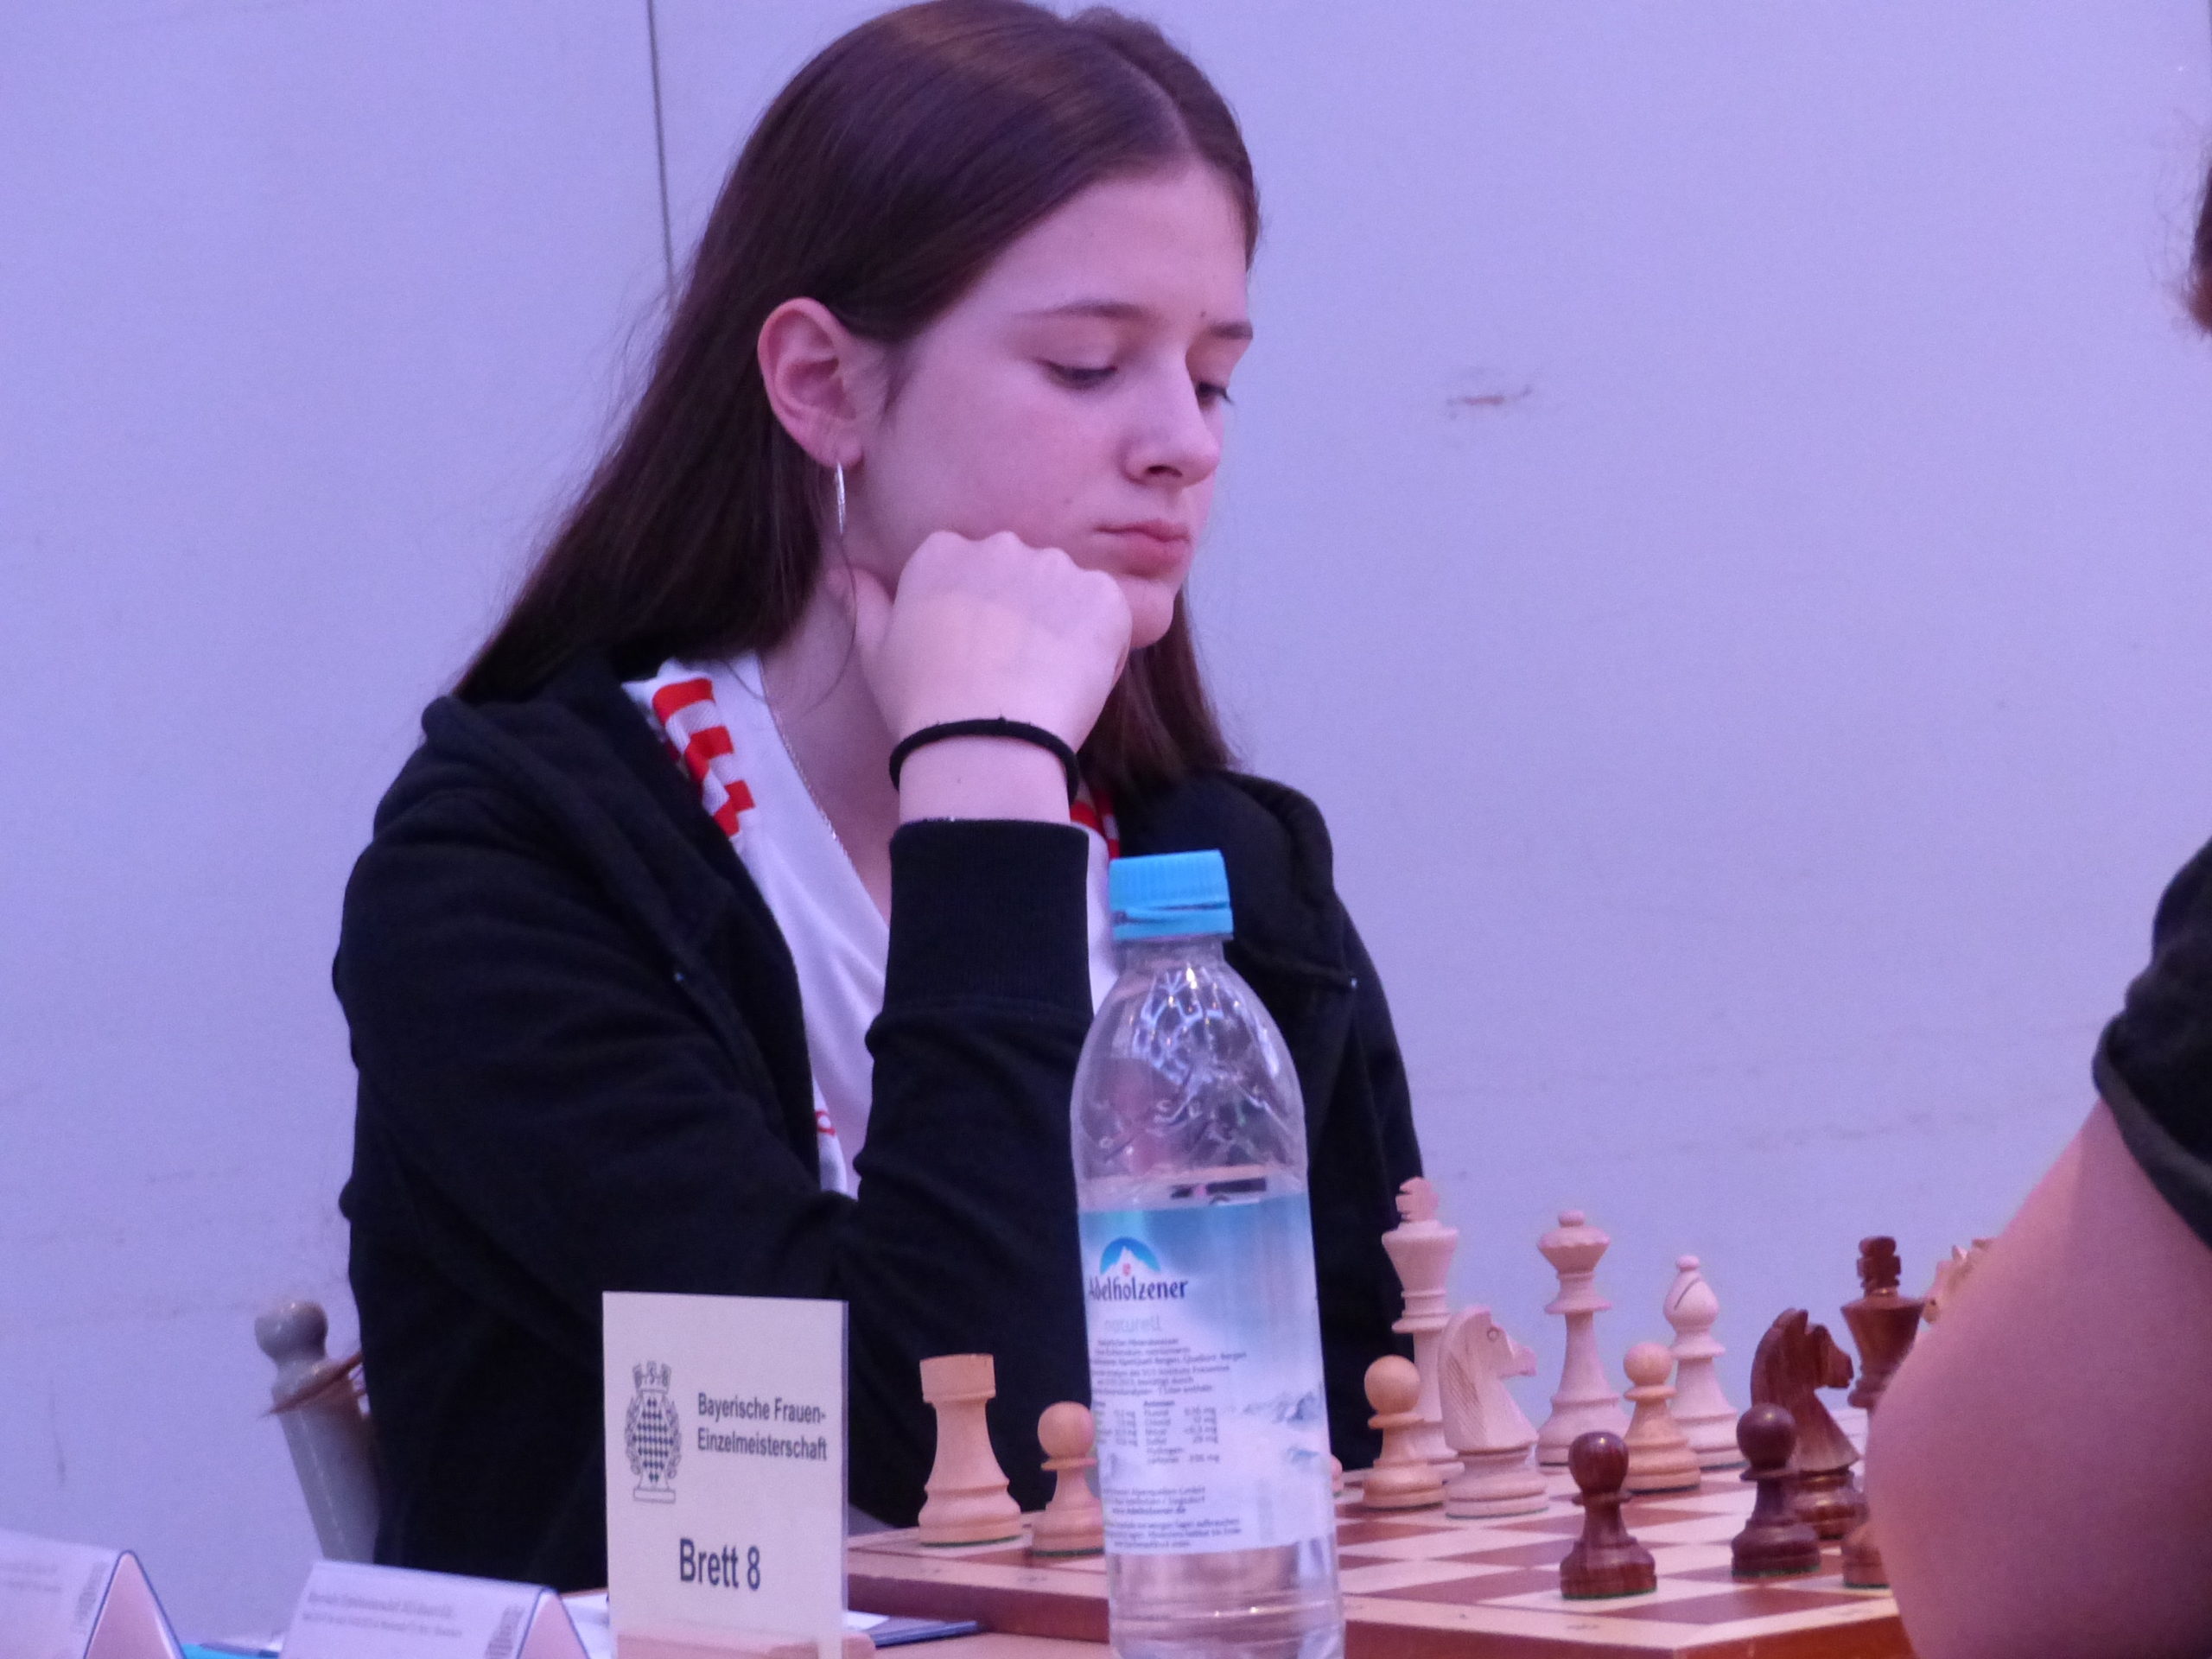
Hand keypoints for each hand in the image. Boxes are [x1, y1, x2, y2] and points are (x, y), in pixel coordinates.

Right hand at [832, 531, 1132, 749]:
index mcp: (942, 551)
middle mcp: (1000, 544)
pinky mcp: (1100, 595)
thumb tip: (838, 573)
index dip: (981, 616)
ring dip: (1065, 629)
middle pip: (1023, 576)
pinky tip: (1074, 684)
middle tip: (1014, 674)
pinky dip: (1101, 646)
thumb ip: (863, 603)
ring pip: (1068, 594)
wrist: (983, 740)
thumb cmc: (921, 703)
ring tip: (1044, 684)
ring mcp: (1054, 567)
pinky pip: (1109, 614)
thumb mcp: (876, 652)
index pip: (971, 569)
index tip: (977, 657)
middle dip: (1026, 615)